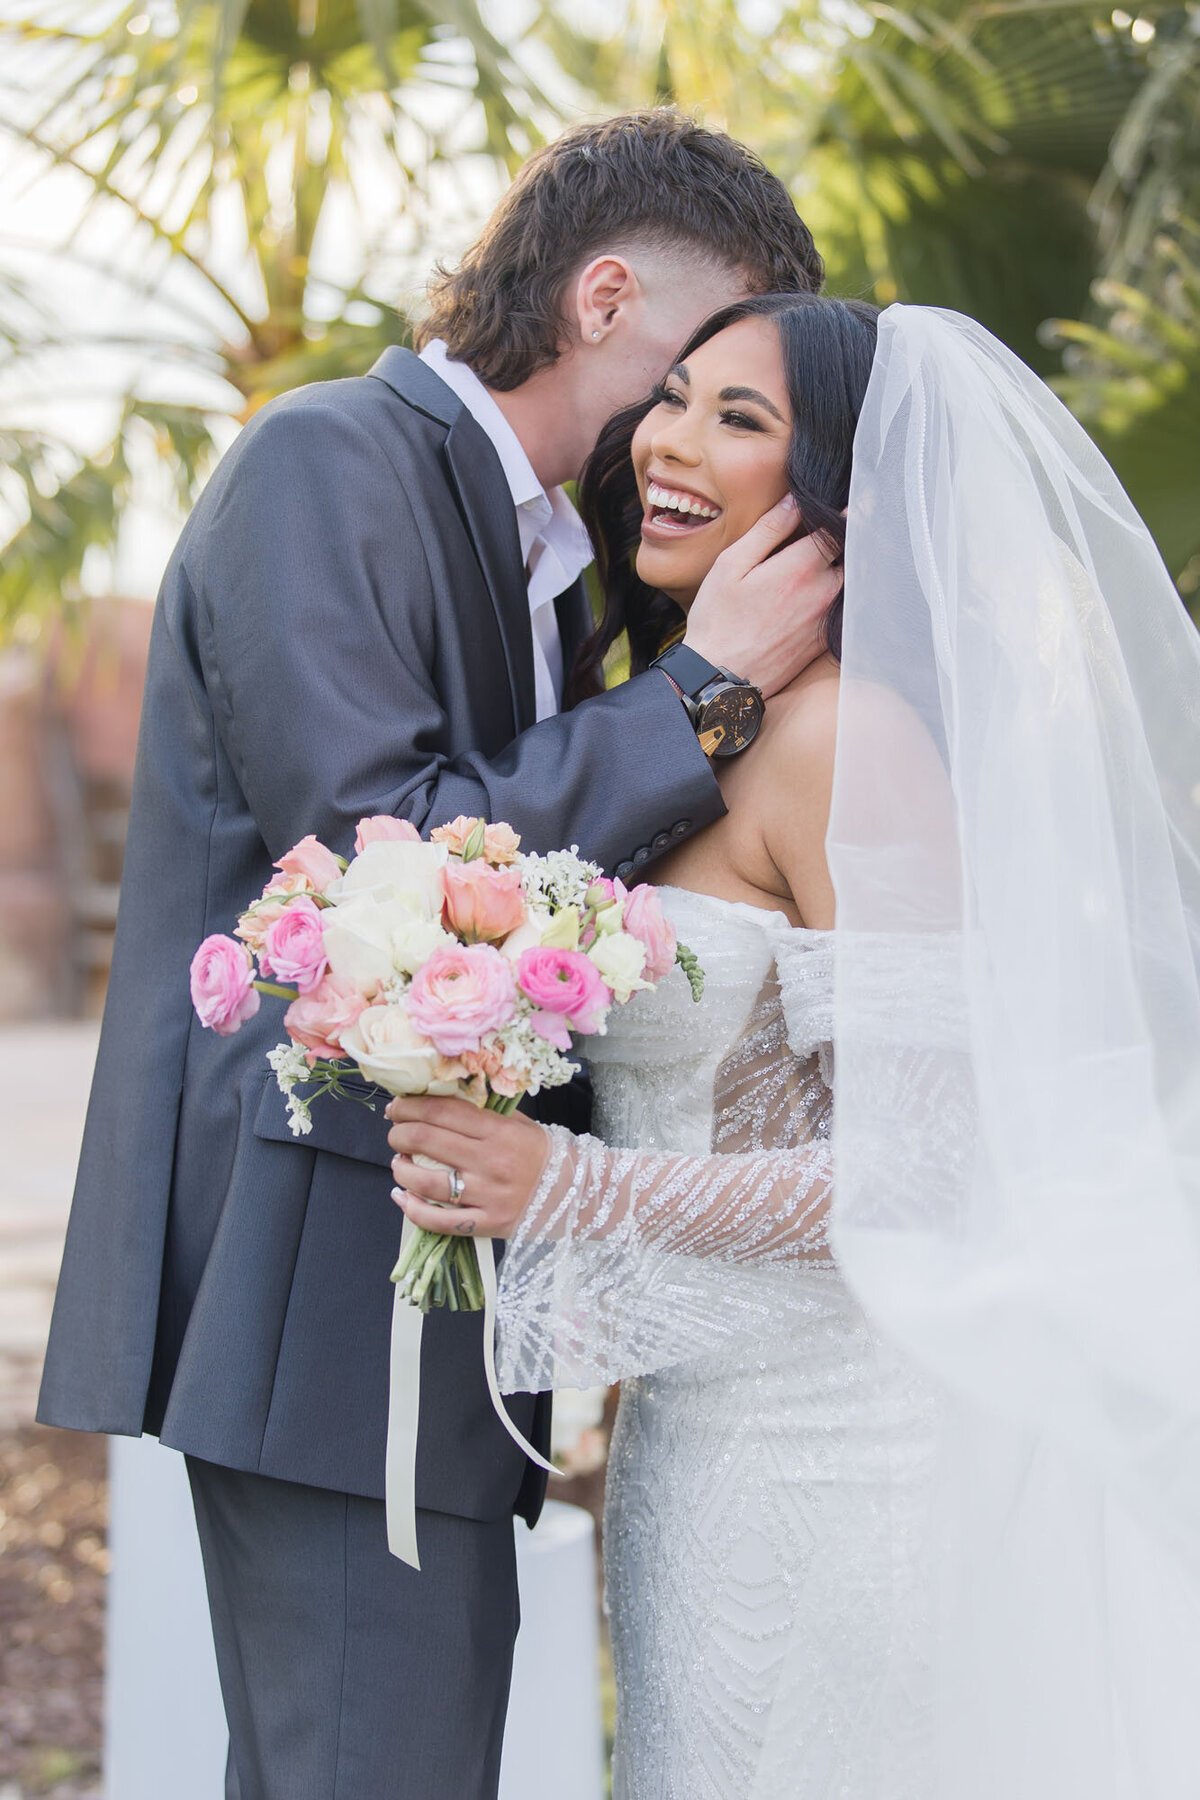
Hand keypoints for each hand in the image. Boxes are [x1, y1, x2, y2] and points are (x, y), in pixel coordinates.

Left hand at [386, 1096, 549, 1238]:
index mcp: (499, 1131)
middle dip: (399, 1134)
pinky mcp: (487, 1225)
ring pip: (426, 1182)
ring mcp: (487, 1196)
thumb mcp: (518, 1124)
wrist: (576, 1193)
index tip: (397, 1107)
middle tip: (395, 1133)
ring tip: (398, 1163)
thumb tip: (438, 1101)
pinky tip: (401, 1197)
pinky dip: (412, 1209)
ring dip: (401, 1170)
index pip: (442, 1112)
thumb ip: (482, 1113)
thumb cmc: (542, 1154)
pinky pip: (439, 1221)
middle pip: (427, 1141)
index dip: (411, 1107)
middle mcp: (491, 1161)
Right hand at [682, 494, 841, 698]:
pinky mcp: (824, 641)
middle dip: (853, 539)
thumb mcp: (731, 565)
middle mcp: (823, 593)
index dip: (851, 509)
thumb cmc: (718, 620)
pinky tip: (821, 591)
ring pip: (851, 583)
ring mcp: (827, 619)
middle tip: (847, 524)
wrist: (719, 678)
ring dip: (847, 567)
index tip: (860, 495)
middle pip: (854, 556)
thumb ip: (768, 530)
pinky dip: (840, 595)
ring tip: (836, 554)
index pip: (842, 528)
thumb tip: (795, 500)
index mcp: (801, 567)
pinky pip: (842, 609)